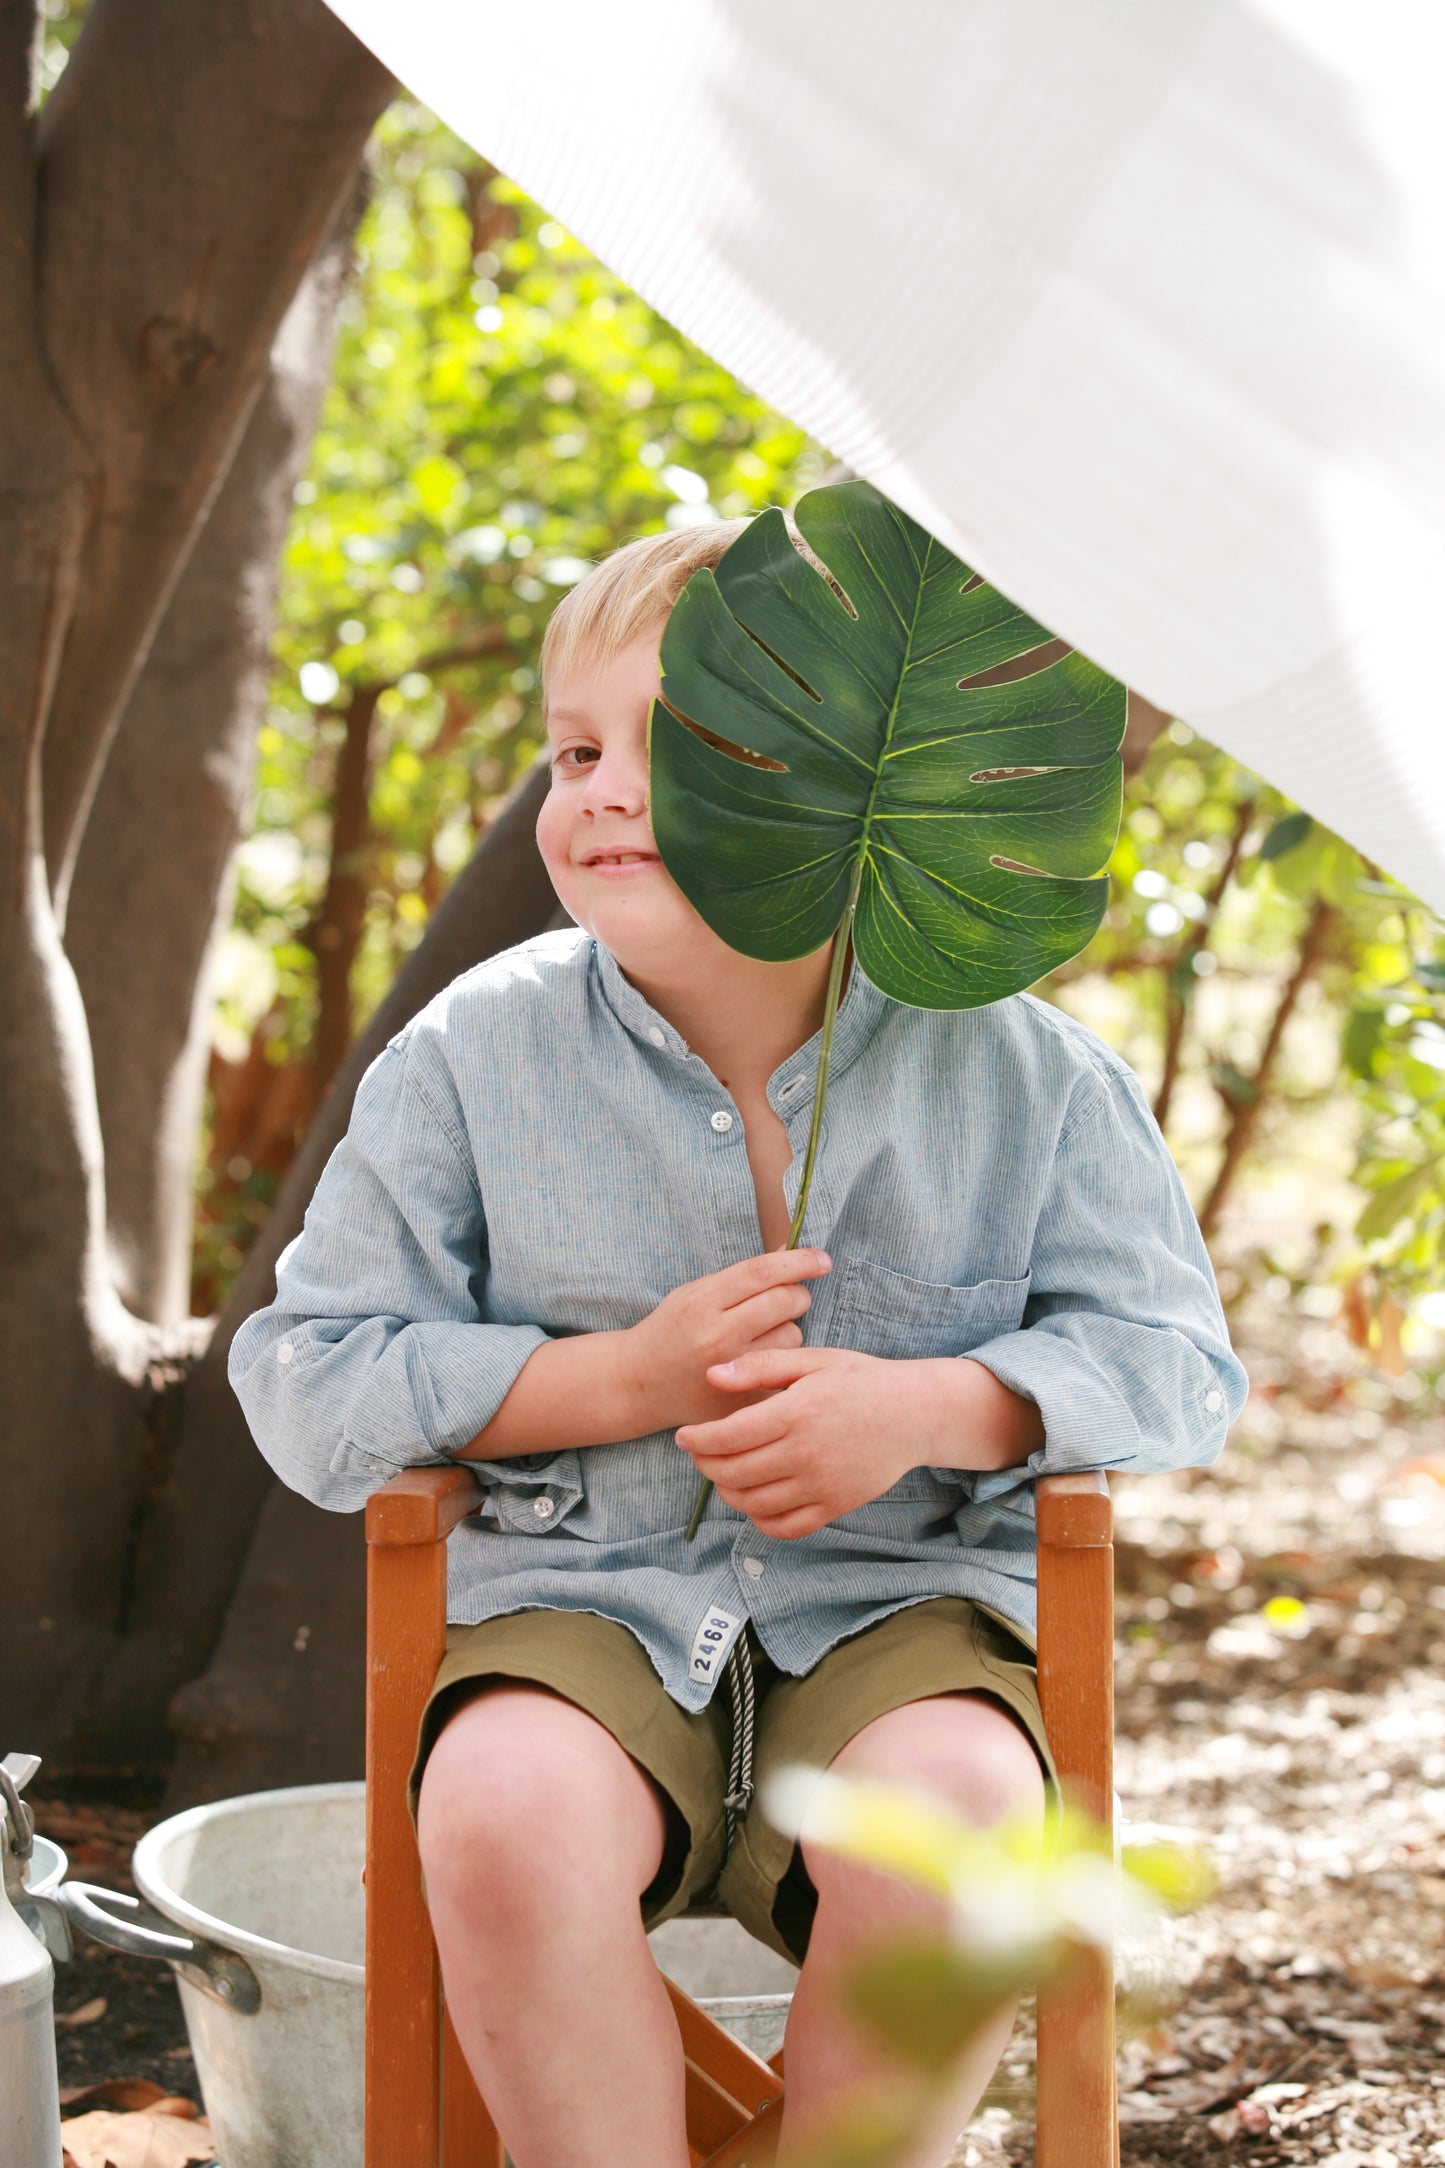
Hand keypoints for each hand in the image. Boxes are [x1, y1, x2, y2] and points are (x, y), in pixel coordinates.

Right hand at [620, 1250, 831, 1433]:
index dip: (799, 1261)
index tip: (821, 1259)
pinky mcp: (744, 1396)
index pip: (763, 1272)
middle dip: (797, 1294)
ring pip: (793, 1335)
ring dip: (788, 1329)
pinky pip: (785, 1367)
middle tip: (789, 1299)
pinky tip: (762, 1361)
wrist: (639, 1383)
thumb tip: (788, 1255)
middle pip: (786, 1301)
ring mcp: (733, 1369)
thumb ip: (739, 1278)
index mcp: (702, 1302)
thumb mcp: (695, 1293)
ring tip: (762, 1336)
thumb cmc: (671, 1331)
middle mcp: (718, 1335)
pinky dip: (781, 1360)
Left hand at [675, 1346, 1041, 1537]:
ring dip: (727, 1492)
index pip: (728, 1437)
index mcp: (796, 1413)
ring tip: (722, 1474)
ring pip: (754, 1503)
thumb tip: (712, 1375)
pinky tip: (753, 1501)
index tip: (683, 1436)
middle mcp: (806, 1454)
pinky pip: (786, 1526)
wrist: (915, 1413)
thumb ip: (760, 1366)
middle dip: (706, 1465)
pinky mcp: (836, 1506)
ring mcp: (822, 1485)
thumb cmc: (860, 1380)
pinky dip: (760, 1520)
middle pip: (734, 1472)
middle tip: (699, 1453)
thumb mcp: (812, 1361)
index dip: (697, 1440)